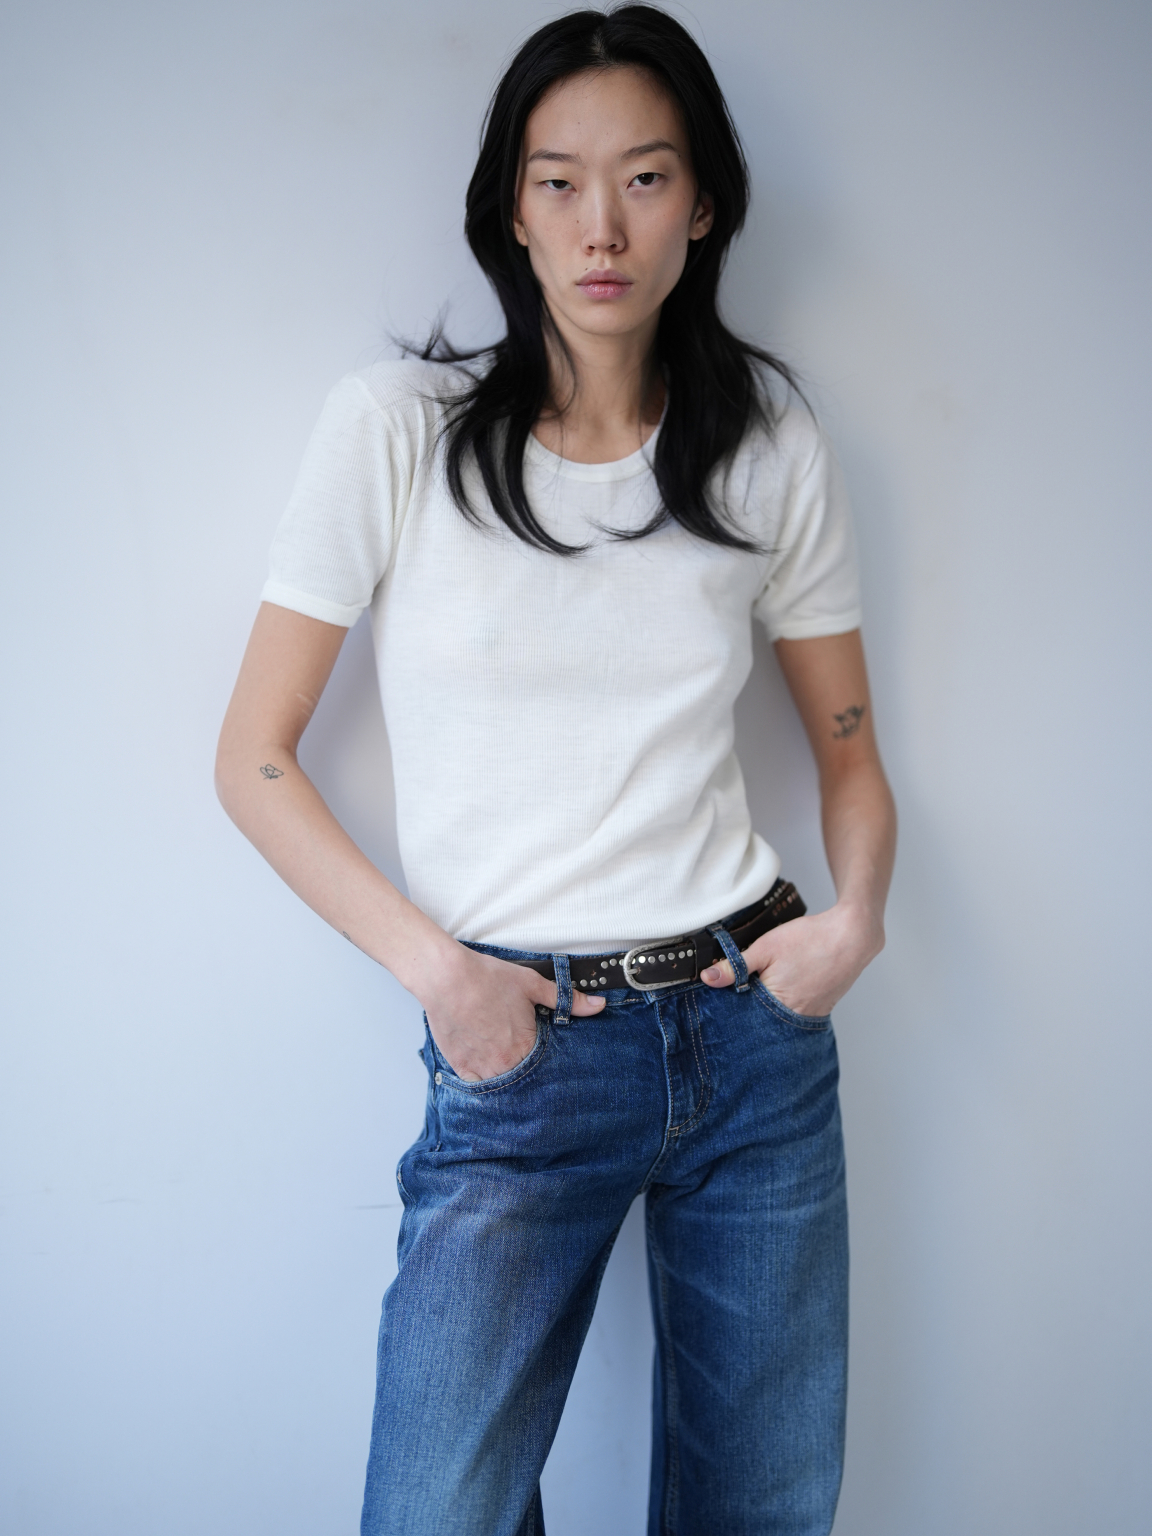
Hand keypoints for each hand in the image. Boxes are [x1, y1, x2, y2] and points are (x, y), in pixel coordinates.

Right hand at [419, 944, 605, 1081]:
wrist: (446, 977)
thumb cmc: (487, 978)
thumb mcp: (533, 985)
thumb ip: (567, 999)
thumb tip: (598, 1005)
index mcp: (525, 1047)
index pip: (546, 1069)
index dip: (550, 1067)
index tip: (551, 1065)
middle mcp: (504, 1063)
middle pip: (524, 1081)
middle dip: (530, 1077)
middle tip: (531, 1069)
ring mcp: (480, 1067)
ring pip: (502, 1087)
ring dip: (509, 1080)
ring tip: (512, 1070)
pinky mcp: (460, 1066)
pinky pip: (477, 1087)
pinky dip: (485, 1083)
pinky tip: (491, 1074)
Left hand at [700, 904, 883, 1016]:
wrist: (852, 935)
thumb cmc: (810, 939)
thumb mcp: (765, 947)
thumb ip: (735, 966)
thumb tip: (708, 979)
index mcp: (775, 1004)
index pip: (740, 1014)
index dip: (728, 1004)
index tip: (717, 995)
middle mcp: (793, 1017)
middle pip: (759, 1020)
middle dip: (745, 1008)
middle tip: (739, 989)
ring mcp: (808, 1015)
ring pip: (776, 1017)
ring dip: (765, 1006)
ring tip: (761, 986)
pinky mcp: (819, 1009)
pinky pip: (793, 1012)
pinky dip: (783, 1003)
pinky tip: (780, 987)